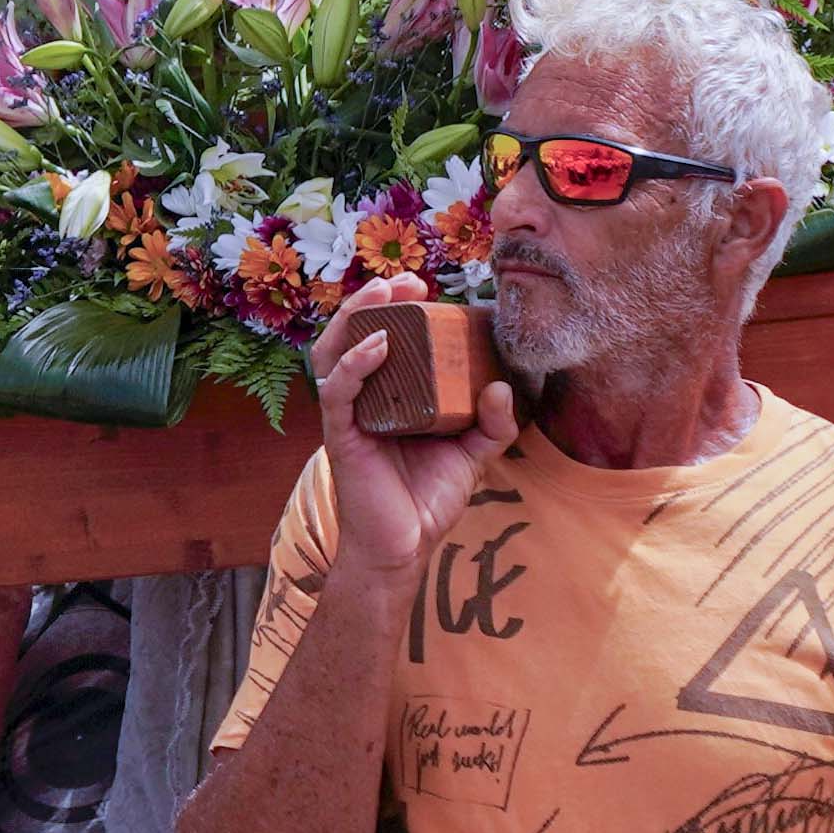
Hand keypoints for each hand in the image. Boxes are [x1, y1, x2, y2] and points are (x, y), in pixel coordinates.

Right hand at [301, 278, 518, 576]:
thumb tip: (501, 388)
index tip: (423, 290)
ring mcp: (348, 416)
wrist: (404, 549)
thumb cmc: (427, 501)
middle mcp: (361, 399)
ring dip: (355, 317)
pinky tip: (378, 345)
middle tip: (406, 283)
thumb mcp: (471, 456)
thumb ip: (492, 425)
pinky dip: (354, 364)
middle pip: (350, 335)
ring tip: (382, 294)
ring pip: (332, 352)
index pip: (378, 339)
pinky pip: (338, 392)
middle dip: (372, 300)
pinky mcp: (341, 436)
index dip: (394, 310)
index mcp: (386, 397)